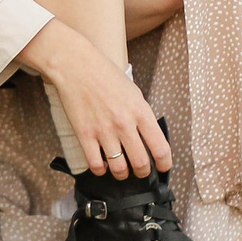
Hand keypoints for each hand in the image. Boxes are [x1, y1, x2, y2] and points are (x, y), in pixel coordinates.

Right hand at [20, 20, 170, 177]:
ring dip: (122, 174)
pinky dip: (100, 170)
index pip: (160, 147)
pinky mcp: (84, 135)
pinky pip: (95, 164)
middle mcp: (124, 124)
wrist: (76, 66)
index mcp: (140, 111)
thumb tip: (148, 137)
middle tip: (141, 172)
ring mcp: (104, 131)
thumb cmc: (105, 75)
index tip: (163, 167)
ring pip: (119, 168)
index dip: (164, 163)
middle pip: (140, 163)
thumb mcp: (133, 93)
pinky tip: (101, 165)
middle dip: (143, 172)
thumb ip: (142, 115)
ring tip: (121, 171)